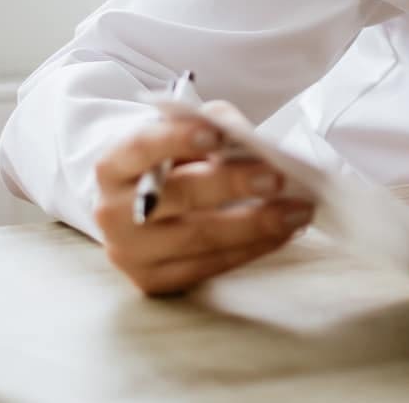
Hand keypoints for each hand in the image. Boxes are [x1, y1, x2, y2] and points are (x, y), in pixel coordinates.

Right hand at [92, 102, 314, 295]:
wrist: (141, 207)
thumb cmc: (171, 163)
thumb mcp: (184, 135)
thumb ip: (212, 127)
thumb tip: (250, 140)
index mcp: (114, 166)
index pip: (140, 147)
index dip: (177, 140)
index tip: (217, 135)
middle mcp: (112, 212)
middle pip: (175, 196)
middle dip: (230, 185)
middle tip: (277, 176)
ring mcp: (129, 252)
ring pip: (196, 239)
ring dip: (254, 224)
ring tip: (296, 211)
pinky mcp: (152, 281)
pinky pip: (208, 267)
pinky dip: (251, 249)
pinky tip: (281, 234)